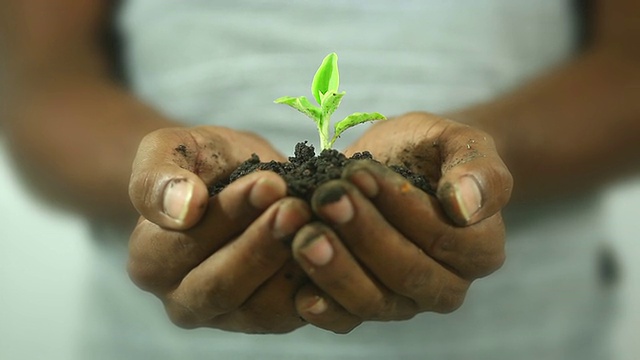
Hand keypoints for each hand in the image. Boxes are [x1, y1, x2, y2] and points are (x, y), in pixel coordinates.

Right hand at [128, 126, 312, 332]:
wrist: (236, 178)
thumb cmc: (201, 163)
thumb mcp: (170, 150)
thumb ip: (159, 176)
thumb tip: (182, 208)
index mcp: (150, 261)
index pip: (187, 244)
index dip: (230, 214)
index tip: (270, 183)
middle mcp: (183, 299)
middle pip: (222, 285)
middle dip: (264, 245)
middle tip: (298, 207)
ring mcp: (226, 317)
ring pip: (261, 307)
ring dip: (293, 265)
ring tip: (319, 223)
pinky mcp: (266, 319)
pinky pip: (293, 314)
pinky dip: (316, 284)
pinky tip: (333, 247)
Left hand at [291, 112, 512, 332]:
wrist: (389, 164)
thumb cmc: (425, 150)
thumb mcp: (456, 140)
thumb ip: (477, 168)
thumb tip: (466, 206)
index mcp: (480, 248)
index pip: (446, 238)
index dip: (403, 208)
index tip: (361, 174)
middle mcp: (446, 284)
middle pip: (408, 273)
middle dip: (364, 235)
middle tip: (327, 199)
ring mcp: (405, 302)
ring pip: (374, 301)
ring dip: (337, 269)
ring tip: (305, 234)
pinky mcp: (365, 307)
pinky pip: (346, 320)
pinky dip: (324, 309)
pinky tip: (301, 292)